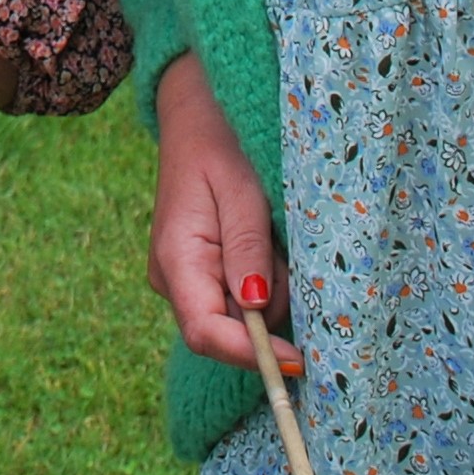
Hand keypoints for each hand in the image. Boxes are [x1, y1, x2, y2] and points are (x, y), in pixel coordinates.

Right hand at [147, 58, 299, 374]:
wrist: (198, 117)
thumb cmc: (221, 147)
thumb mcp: (241, 191)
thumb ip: (246, 248)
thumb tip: (256, 307)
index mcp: (176, 259)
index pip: (206, 332)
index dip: (252, 354)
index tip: (299, 357)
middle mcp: (174, 280)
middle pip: (227, 332)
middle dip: (268, 310)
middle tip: (282, 254)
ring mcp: (186, 280)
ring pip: (241, 316)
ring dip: (271, 290)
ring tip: (272, 236)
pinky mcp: (203, 276)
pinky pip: (241, 299)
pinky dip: (264, 280)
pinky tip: (265, 243)